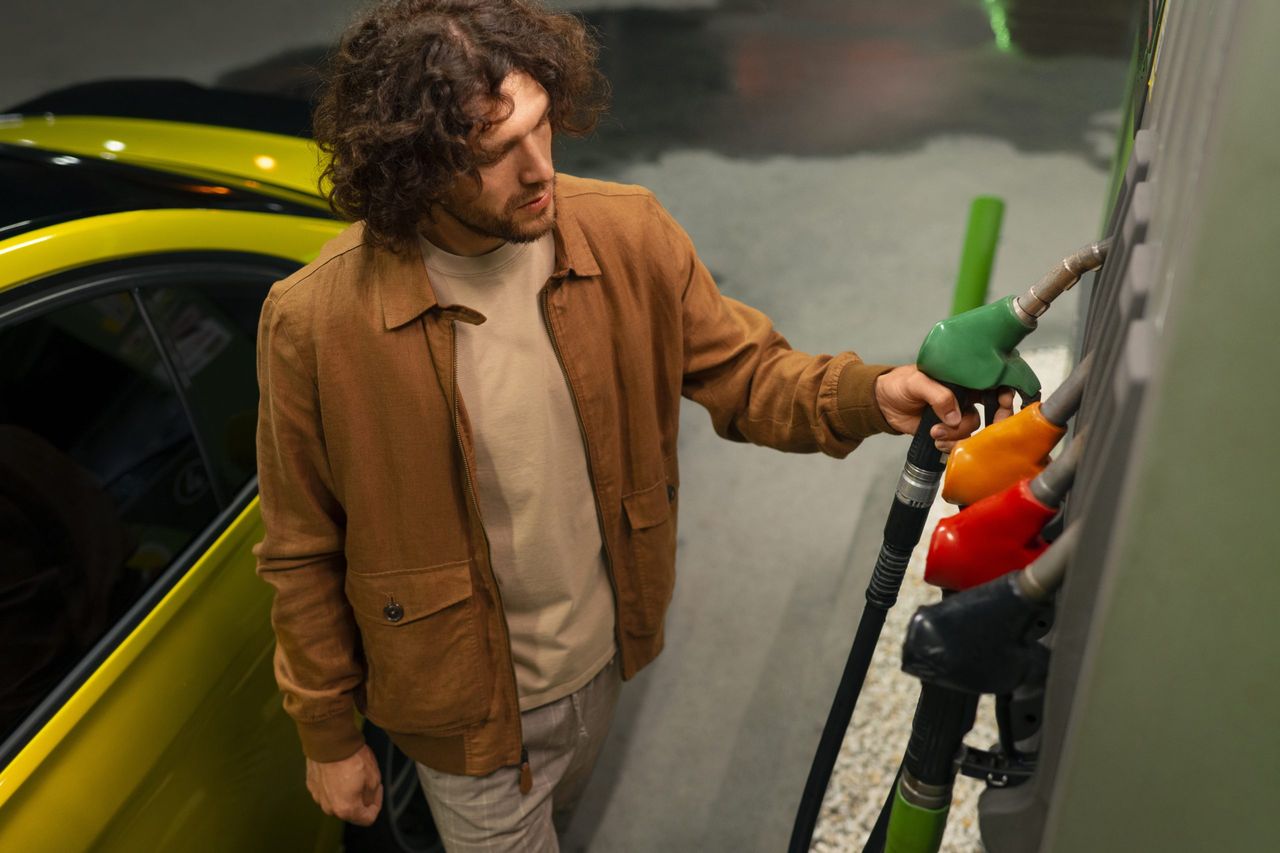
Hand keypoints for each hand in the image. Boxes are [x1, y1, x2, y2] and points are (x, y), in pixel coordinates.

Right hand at [306, 744, 382, 825]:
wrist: (329, 741)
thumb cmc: (352, 758)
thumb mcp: (373, 778)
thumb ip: (371, 796)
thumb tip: (367, 801)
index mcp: (346, 809)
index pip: (367, 819)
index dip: (377, 805)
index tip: (378, 789)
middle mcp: (330, 807)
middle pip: (351, 810)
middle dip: (361, 798)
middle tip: (367, 780)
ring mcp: (318, 797)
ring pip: (337, 800)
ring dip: (346, 791)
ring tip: (353, 772)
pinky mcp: (311, 784)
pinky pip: (326, 790)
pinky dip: (334, 783)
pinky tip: (340, 769)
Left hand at [874, 366, 1014, 451]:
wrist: (882, 404)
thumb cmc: (900, 384)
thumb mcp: (916, 382)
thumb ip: (937, 394)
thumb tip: (954, 416)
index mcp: (962, 377)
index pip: (993, 380)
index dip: (1004, 391)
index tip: (1004, 402)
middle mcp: (965, 396)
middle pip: (993, 407)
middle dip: (996, 419)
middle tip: (991, 425)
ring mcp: (958, 415)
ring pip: (973, 427)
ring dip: (957, 434)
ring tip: (935, 433)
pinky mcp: (948, 431)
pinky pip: (960, 441)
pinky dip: (950, 444)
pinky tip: (934, 439)